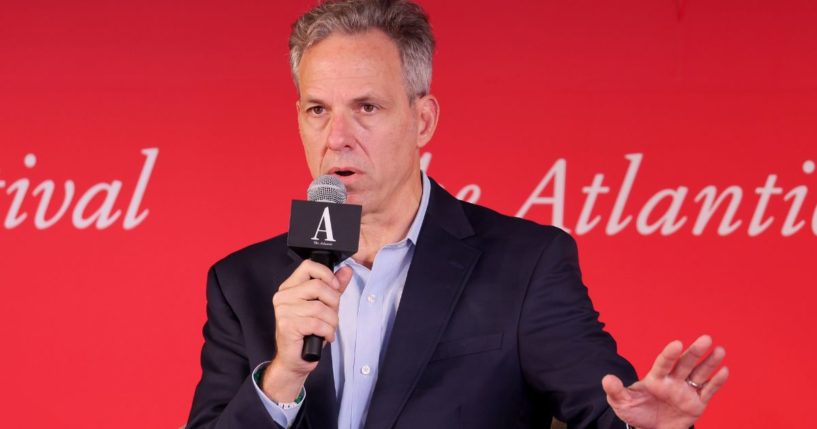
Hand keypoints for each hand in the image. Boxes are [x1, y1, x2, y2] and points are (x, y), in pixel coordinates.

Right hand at [261, 260, 351, 401]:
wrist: (295, 359)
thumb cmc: (307, 332)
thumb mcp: (324, 306)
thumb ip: (334, 287)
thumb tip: (346, 271)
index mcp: (290, 287)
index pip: (308, 266)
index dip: (327, 274)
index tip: (335, 287)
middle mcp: (283, 296)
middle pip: (318, 286)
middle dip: (333, 302)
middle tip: (332, 314)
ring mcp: (283, 310)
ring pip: (320, 307)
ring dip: (332, 321)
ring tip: (328, 328)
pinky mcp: (287, 325)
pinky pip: (317, 323)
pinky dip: (327, 331)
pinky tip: (325, 336)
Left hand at [602, 335, 728, 428]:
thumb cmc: (636, 412)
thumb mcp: (622, 403)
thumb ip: (615, 391)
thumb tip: (607, 379)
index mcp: (655, 378)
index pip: (663, 363)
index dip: (669, 354)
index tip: (676, 344)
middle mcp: (673, 381)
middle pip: (685, 364)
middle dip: (694, 352)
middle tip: (706, 338)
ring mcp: (686, 391)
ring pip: (700, 374)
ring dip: (710, 363)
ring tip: (720, 350)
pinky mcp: (697, 403)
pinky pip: (708, 391)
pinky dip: (717, 382)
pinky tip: (725, 371)